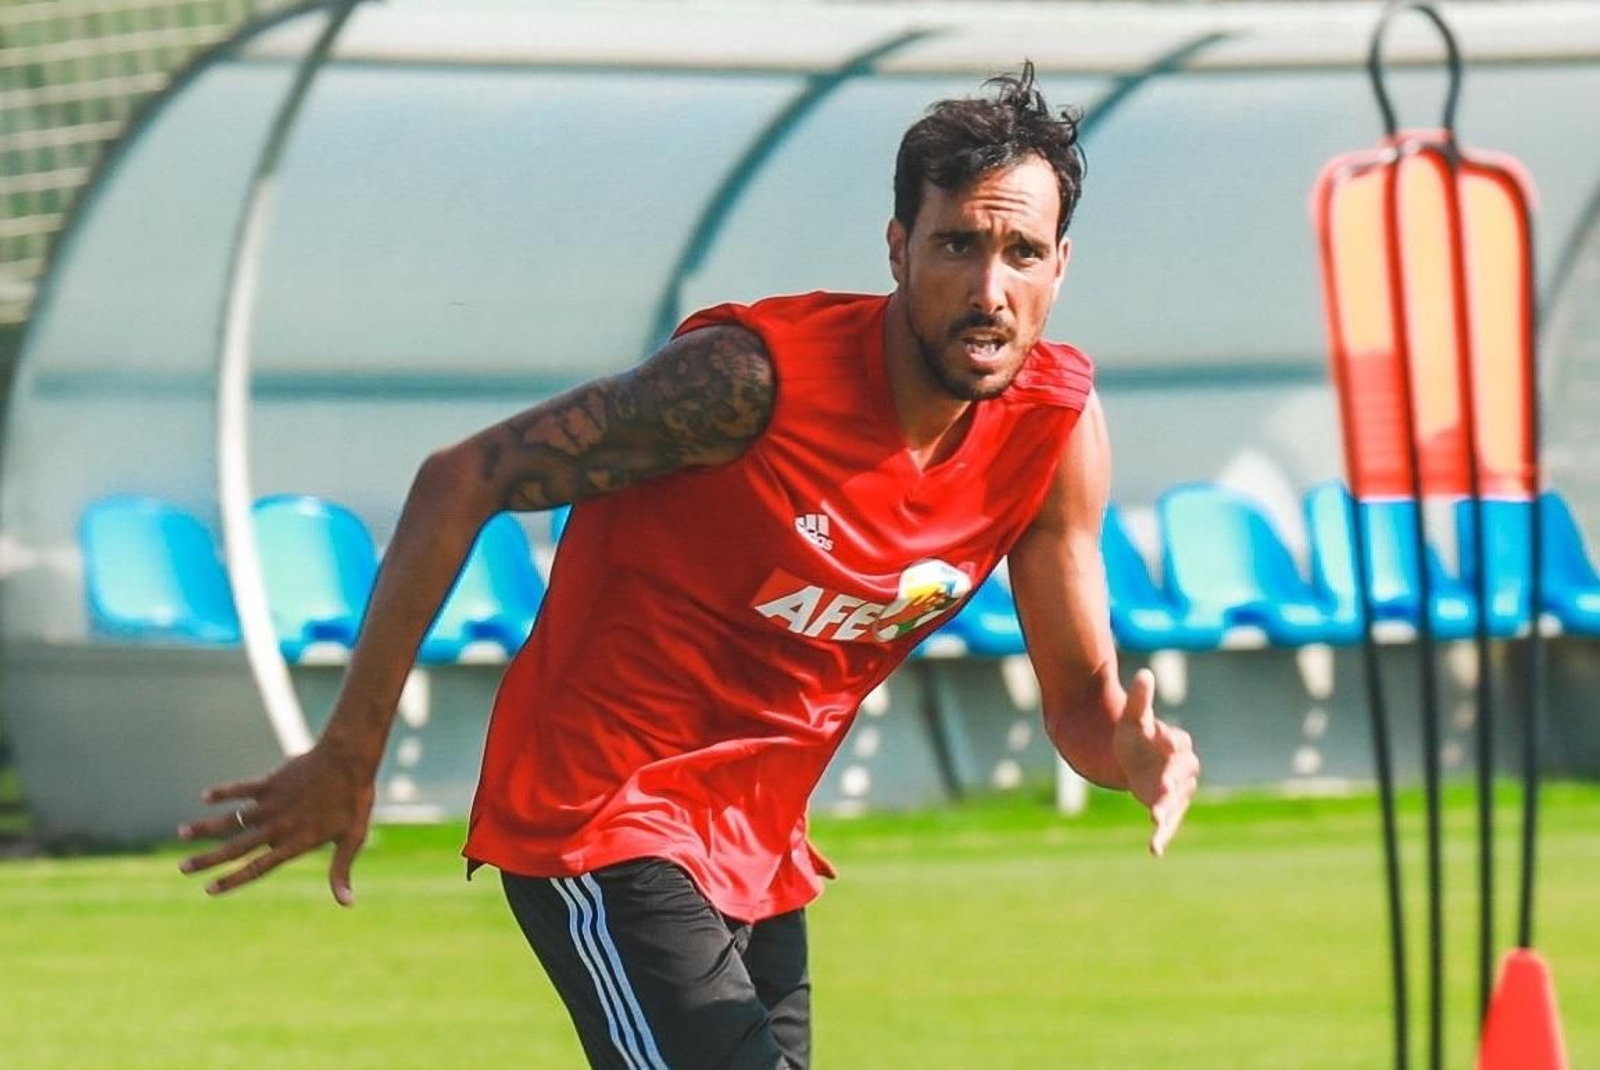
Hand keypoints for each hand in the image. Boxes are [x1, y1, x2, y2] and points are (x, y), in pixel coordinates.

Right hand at [177, 742, 375, 904]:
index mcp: (295, 842)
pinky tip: (205, 796)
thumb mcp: (353, 839)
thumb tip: (347, 904)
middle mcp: (278, 825)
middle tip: (182, 868)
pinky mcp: (271, 782)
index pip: (258, 867)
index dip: (233, 880)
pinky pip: (243, 788)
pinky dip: (225, 791)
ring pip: (232, 818)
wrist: (349, 759)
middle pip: (236, 846)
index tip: (209, 890)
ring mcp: (272, 803)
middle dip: (207, 859)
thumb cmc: (354, 800)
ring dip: (206, 826)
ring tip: (181, 833)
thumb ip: (340, 871)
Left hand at [1112, 668, 1198, 856]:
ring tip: (1157, 820)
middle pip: (1182, 776)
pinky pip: (1167, 823)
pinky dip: (1162, 836)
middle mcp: (1181, 769)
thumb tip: (1144, 673)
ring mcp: (1175, 791)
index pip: (1179, 743)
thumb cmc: (1135, 736)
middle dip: (1174, 782)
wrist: (1130, 760)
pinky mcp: (1165, 809)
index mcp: (1176, 744)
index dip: (1172, 742)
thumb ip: (1139, 700)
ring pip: (1176, 802)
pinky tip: (1154, 850)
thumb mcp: (1133, 719)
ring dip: (1168, 811)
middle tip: (1164, 788)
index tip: (1164, 740)